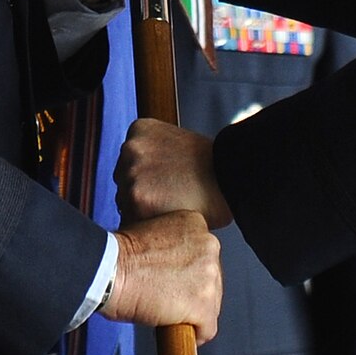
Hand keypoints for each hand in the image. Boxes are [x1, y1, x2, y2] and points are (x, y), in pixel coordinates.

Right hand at [105, 210, 221, 341]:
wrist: (110, 272)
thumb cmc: (120, 256)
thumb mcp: (153, 234)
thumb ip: (173, 248)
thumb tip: (176, 269)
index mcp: (195, 224)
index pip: (203, 257)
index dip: (187, 274)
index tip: (172, 281)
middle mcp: (208, 246)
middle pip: (211, 280)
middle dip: (192, 293)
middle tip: (167, 298)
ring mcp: (208, 276)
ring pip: (211, 305)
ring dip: (191, 313)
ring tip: (166, 313)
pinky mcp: (203, 305)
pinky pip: (207, 329)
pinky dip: (193, 335)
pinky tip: (175, 331)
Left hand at [116, 119, 230, 228]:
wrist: (231, 177)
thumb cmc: (212, 168)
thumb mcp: (178, 144)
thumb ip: (156, 156)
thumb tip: (146, 178)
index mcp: (139, 130)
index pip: (129, 161)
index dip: (147, 177)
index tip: (164, 184)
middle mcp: (130, 148)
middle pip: (124, 181)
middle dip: (142, 192)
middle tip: (170, 199)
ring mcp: (130, 173)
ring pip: (125, 202)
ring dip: (143, 210)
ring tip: (172, 210)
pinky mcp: (136, 198)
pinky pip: (133, 220)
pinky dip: (148, 224)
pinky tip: (168, 221)